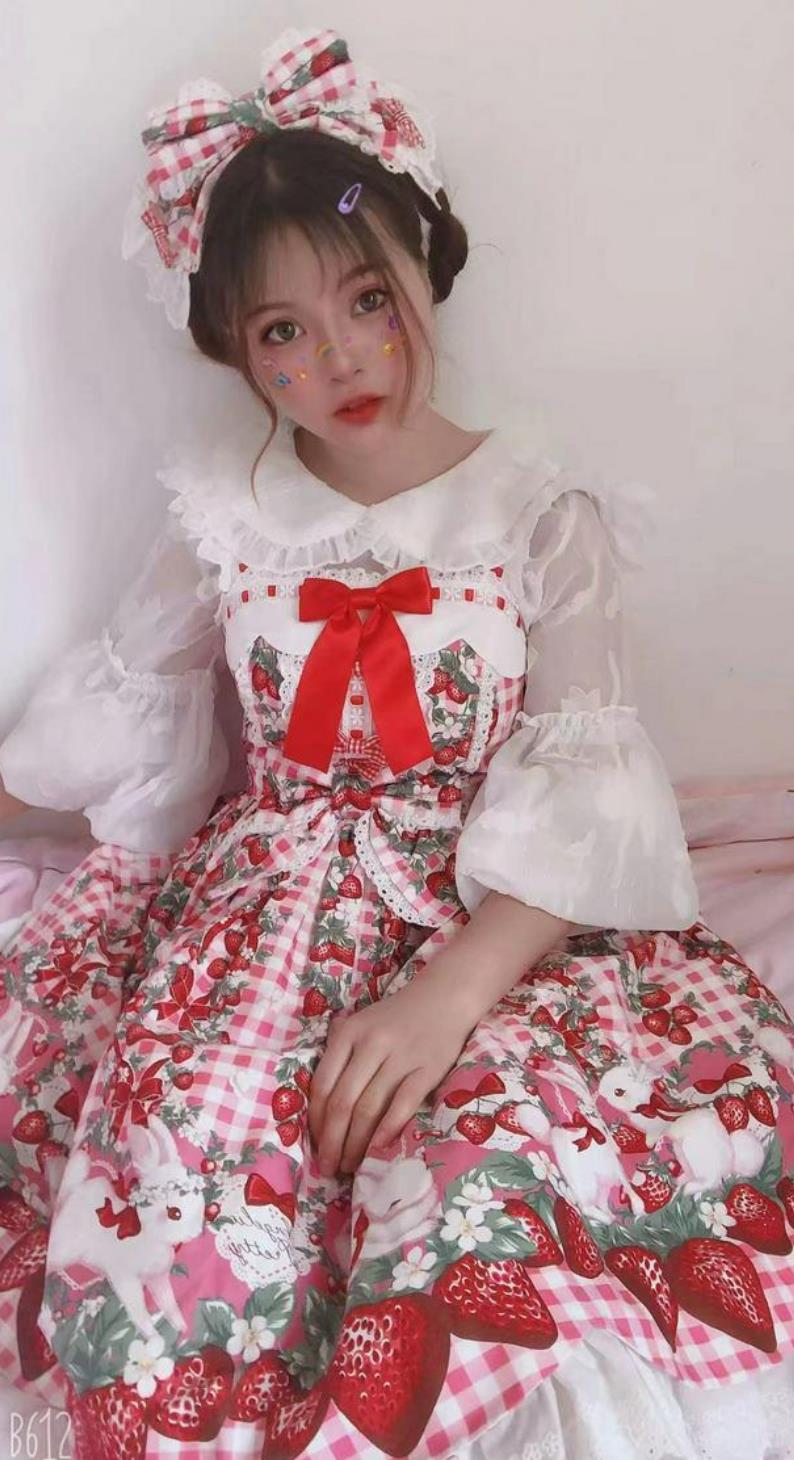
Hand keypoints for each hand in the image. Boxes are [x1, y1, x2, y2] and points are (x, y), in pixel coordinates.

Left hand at [308, 973, 472, 1177]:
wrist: (444, 998)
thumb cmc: (396, 1017)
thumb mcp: (360, 1023)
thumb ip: (338, 1054)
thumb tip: (319, 1108)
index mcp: (348, 1034)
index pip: (323, 1086)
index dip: (317, 1122)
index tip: (314, 1147)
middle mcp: (371, 1044)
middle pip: (343, 1102)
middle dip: (332, 1142)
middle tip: (328, 1169)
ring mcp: (400, 1056)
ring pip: (369, 1108)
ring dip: (356, 1144)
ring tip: (351, 1166)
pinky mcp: (428, 1069)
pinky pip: (402, 1104)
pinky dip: (387, 1130)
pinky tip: (378, 1150)